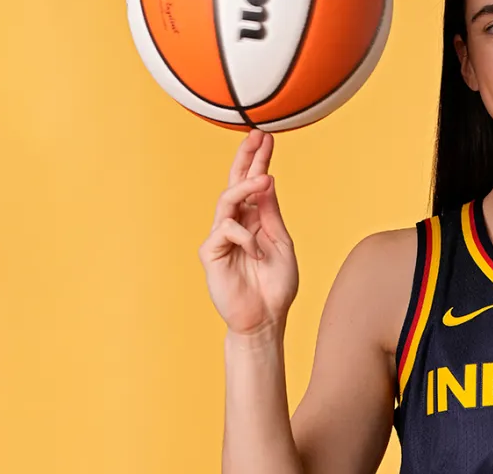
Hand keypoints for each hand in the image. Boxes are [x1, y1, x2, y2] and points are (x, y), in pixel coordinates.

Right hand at [199, 129, 297, 335]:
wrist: (265, 318)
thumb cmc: (275, 285)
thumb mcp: (281, 243)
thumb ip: (271, 214)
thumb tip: (266, 181)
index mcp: (254, 220)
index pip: (253, 184)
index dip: (258, 160)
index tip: (266, 138)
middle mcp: (235, 223)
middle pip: (235, 183)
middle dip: (245, 159)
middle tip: (256, 137)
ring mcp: (221, 236)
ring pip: (227, 200)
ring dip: (246, 187)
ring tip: (265, 177)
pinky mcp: (211, 252)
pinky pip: (226, 231)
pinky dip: (246, 237)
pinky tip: (257, 252)